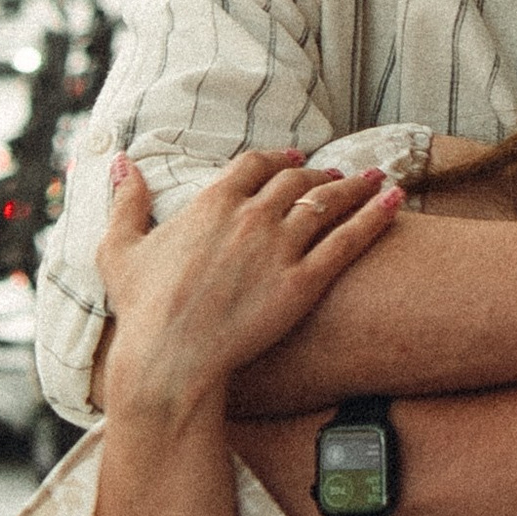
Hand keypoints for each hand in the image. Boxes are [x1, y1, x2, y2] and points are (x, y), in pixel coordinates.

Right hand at [97, 150, 405, 418]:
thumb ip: (126, 202)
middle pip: (296, 181)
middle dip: (319, 174)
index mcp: (212, 201)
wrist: (170, 357)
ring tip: (375, 180)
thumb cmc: (142, 309)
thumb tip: (123, 164)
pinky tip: (395, 199)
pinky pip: (348, 240)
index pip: (254, 165)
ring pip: (327, 204)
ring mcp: (280, 247)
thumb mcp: (120, 249)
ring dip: (355, 187)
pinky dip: (375, 215)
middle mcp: (251, 216)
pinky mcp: (304, 282)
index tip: (293, 158)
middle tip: (338, 174)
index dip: (277, 159)